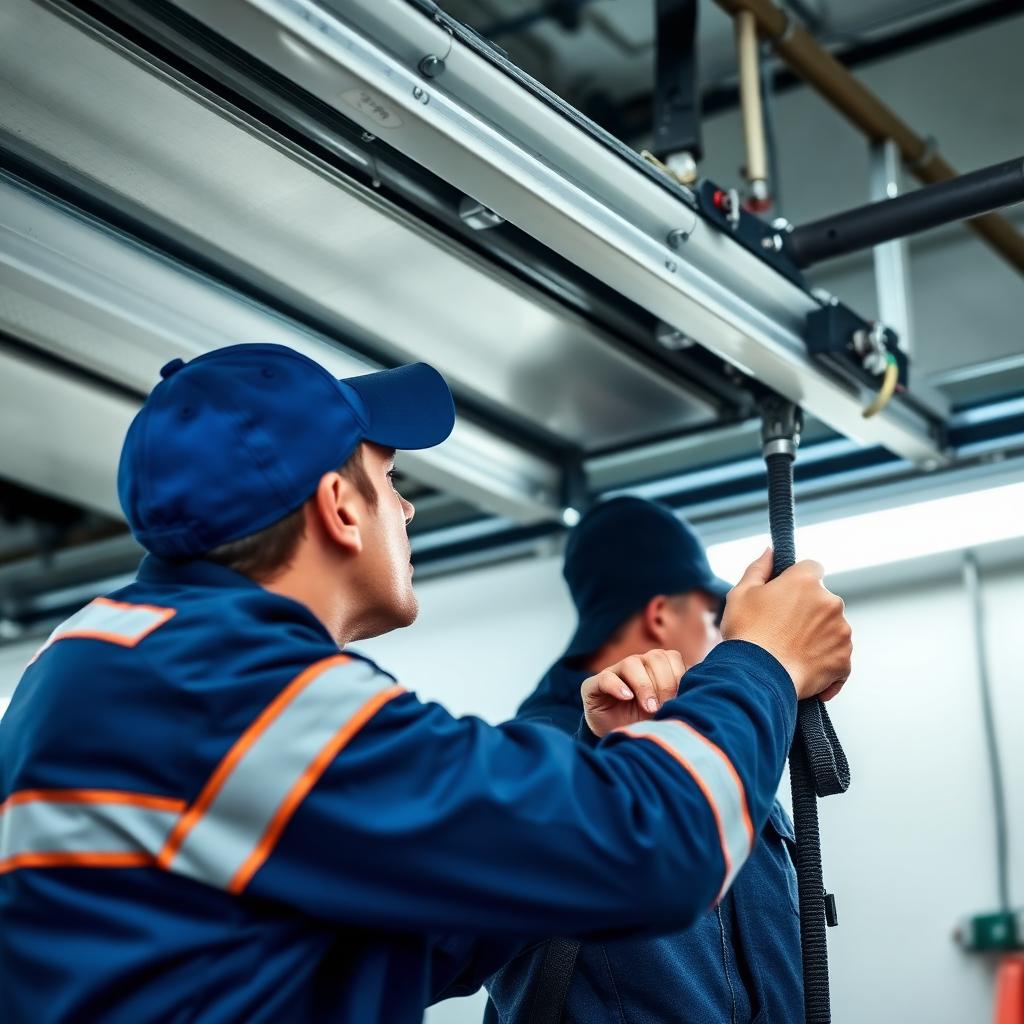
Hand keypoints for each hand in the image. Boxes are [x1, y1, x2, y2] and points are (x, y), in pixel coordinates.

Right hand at [582, 649, 684, 737]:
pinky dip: (617, 686)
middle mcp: (637, 664)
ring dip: (644, 686)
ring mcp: (615, 672)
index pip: (671, 657)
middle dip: (664, 683)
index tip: (681, 699)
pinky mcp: (593, 685)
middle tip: (665, 707)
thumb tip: (702, 692)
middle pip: (655, 657)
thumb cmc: (648, 723)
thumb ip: (682, 697)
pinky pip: (606, 677)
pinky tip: (627, 698)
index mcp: (656, 667)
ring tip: (649, 708)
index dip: (678, 676)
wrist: (619, 739)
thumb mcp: (669, 711)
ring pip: (632, 663)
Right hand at [720, 547, 851, 700]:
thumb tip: (770, 551)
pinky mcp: (844, 659)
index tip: (786, 597)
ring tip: (790, 652)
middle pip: (823, 600)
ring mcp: (841, 632)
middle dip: (808, 611)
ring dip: (818, 636)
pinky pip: (838, 658)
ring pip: (832, 628)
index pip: (812, 568)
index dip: (798, 581)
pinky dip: (825, 663)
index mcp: (805, 581)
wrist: (757, 677)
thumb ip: (759, 568)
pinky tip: (802, 668)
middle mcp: (830, 602)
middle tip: (782, 629)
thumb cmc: (746, 634)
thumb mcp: (741, 593)